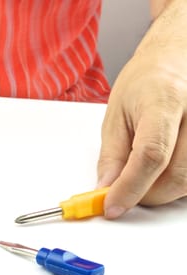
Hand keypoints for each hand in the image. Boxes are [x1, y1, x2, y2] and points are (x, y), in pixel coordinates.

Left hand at [97, 37, 186, 217]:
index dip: (130, 187)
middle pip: (177, 174)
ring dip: (163, 191)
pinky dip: (178, 183)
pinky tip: (164, 170)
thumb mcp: (116, 114)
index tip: (111, 205)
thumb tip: (106, 189)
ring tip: (144, 174)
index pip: (151, 154)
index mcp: (164, 100)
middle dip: (145, 195)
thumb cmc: (145, 81)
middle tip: (123, 193)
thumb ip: (112, 155)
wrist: (176, 59)